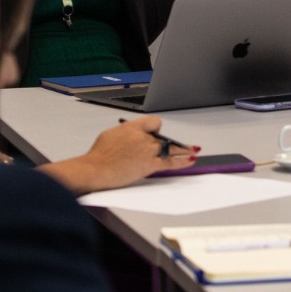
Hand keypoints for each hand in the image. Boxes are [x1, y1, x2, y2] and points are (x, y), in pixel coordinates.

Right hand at [38, 116, 196, 192]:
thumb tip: (130, 136)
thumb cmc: (99, 155)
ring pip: (171, 148)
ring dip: (184, 149)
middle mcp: (143, 137)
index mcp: (132, 127)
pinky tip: (190, 159)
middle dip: (167, 143)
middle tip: (176, 146)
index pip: (154, 122)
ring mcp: (147, 151)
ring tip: (194, 149)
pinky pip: (170, 162)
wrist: (96, 169)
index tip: (155, 133)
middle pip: (163, 137)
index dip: (156, 128)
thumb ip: (125, 133)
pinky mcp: (149, 165)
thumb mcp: (110, 135)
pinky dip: (182, 161)